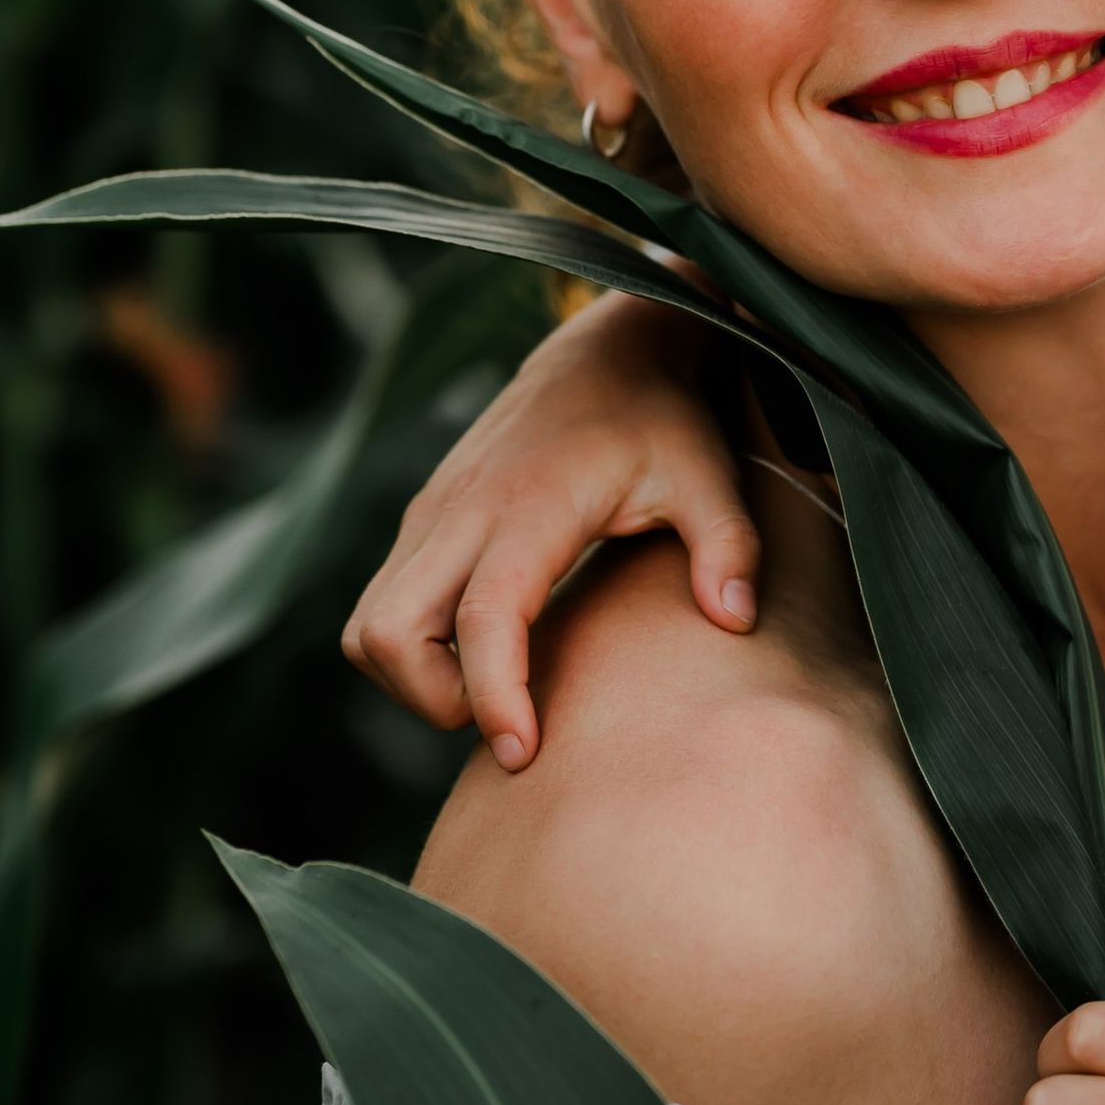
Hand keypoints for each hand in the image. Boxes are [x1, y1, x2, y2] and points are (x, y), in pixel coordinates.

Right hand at [341, 295, 759, 768]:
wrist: (605, 351)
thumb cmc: (660, 420)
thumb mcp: (708, 474)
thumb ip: (727, 546)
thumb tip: (735, 620)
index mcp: (532, 505)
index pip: (483, 615)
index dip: (493, 694)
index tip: (522, 752)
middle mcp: (463, 510)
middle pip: (387, 632)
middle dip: (432, 700)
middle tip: (508, 719)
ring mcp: (432, 513)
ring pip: (368, 626)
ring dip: (412, 680)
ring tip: (494, 688)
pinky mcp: (423, 519)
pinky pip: (380, 605)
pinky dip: (411, 649)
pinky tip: (482, 654)